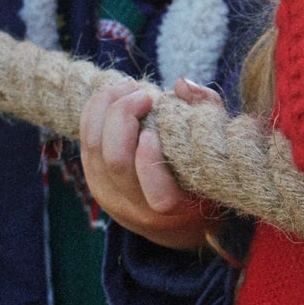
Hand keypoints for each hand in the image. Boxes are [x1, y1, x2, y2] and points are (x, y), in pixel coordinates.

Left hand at [78, 73, 222, 250]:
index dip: (151, 161)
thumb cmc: (204, 174)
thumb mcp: (218, 148)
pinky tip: (113, 96)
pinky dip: (94, 114)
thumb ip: (208, 111)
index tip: (156, 132)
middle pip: (116, 161)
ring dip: (104, 108)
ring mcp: (111, 197)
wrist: (175, 220)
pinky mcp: (94, 183)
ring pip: (93, 149)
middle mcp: (138, 209)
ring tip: (126, 86)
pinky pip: (85, 145)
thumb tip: (181, 85)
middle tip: (142, 95)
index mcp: (177, 210)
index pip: (158, 195)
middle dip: (123, 116)